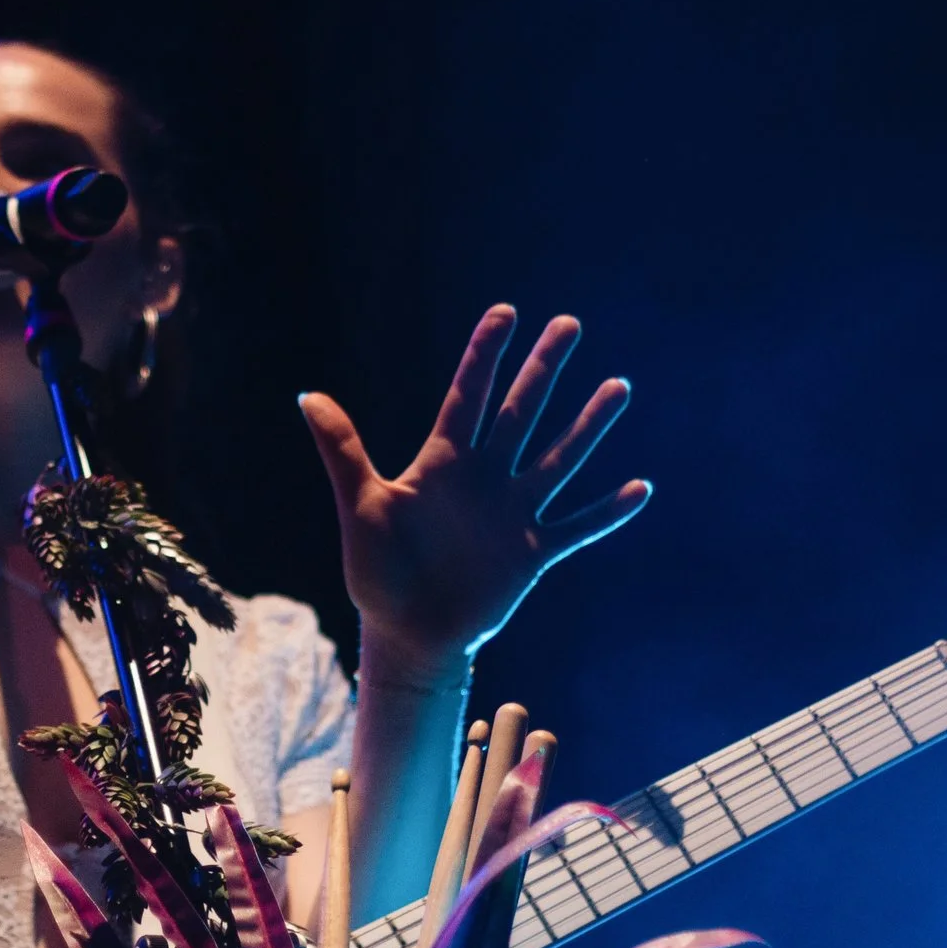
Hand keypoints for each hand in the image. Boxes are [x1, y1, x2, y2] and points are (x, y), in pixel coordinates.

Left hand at [300, 307, 648, 665]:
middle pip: (521, 413)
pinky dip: (606, 512)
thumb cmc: (376, 572)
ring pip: (559, 461)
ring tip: (618, 388)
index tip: (506, 312)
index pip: (469, 396)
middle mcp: (484, 480)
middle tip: (569, 324)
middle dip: (544, 369)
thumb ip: (343, 450)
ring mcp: (513, 515)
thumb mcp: (360, 506)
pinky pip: (577, 528)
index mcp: (442, 464)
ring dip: (587, 426)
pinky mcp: (533, 555)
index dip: (486, 355)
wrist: (406, 635)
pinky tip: (640, 488)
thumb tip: (306, 396)